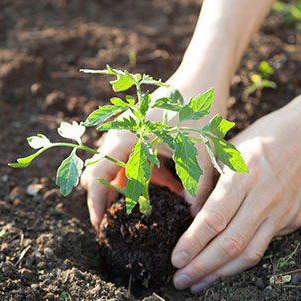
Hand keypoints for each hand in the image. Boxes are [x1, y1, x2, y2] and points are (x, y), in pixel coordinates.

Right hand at [80, 72, 227, 227]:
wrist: (205, 75)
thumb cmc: (198, 110)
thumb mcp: (199, 152)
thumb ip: (195, 188)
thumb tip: (195, 219)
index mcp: (125, 139)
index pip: (96, 177)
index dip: (95, 204)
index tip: (99, 225)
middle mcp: (119, 134)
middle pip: (101, 173)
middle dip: (111, 198)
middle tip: (122, 221)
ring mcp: (128, 132)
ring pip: (118, 167)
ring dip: (134, 186)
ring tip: (158, 201)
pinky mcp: (139, 131)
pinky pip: (133, 158)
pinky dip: (146, 174)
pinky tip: (172, 182)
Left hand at [170, 105, 300, 292]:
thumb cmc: (260, 138)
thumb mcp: (227, 150)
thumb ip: (208, 182)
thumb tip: (189, 214)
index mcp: (242, 176)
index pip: (214, 218)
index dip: (193, 243)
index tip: (175, 260)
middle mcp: (264, 197)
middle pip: (230, 243)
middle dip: (202, 267)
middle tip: (180, 281)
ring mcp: (282, 211)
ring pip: (249, 253)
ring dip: (221, 274)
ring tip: (198, 285)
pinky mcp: (294, 220)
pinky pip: (264, 246)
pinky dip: (241, 261)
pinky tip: (223, 269)